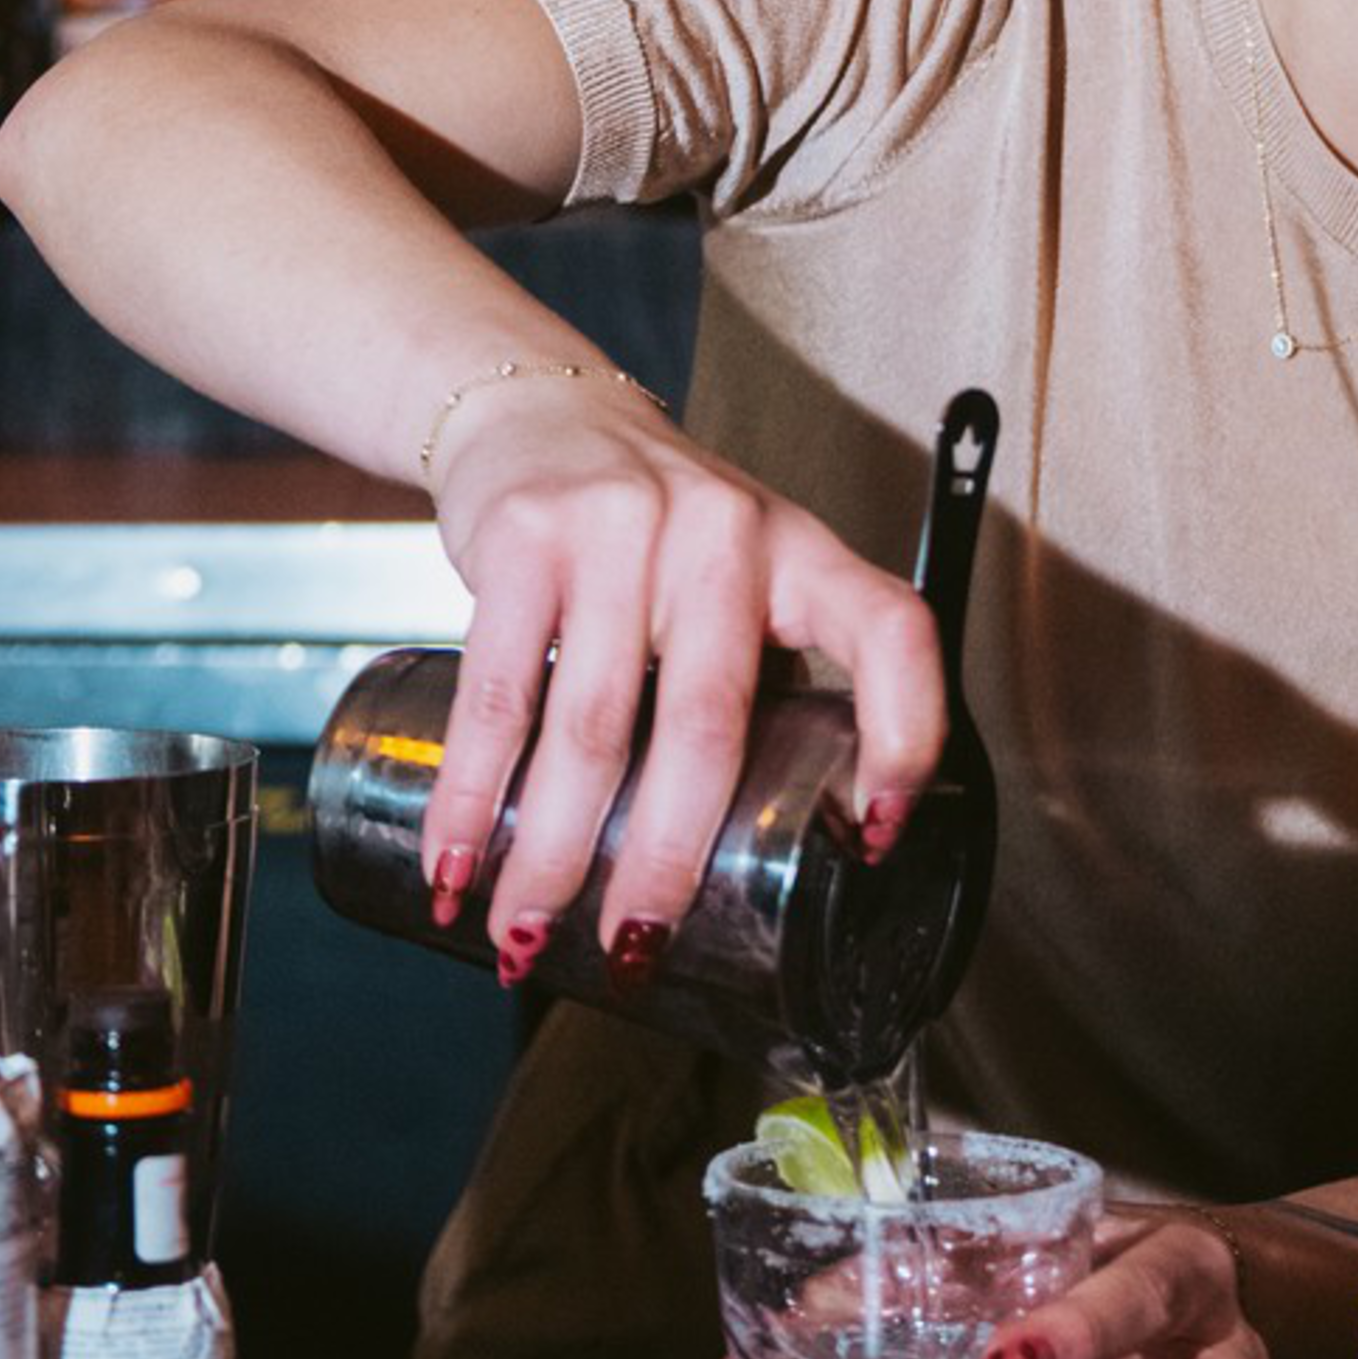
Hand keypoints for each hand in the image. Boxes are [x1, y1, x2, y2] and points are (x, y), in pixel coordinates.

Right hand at [422, 370, 949, 977]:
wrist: (538, 410)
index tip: (873, 837)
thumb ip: (762, 676)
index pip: (893, 631)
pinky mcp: (524, 537)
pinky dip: (470, 796)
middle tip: (630, 948)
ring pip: (591, 727)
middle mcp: (724, 532)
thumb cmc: (655, 526)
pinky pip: (496, 695)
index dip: (903, 735)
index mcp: (801, 553)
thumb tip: (785, 847)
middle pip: (706, 724)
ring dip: (549, 853)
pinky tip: (454, 862)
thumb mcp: (741, 570)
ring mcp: (620, 528)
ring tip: (523, 934)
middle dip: (662, 861)